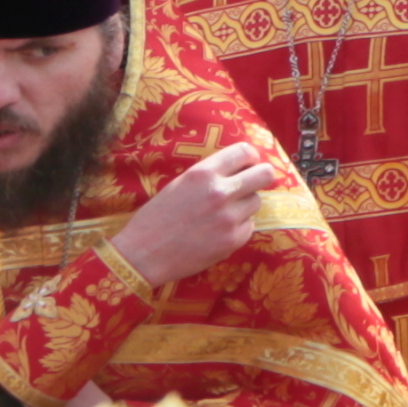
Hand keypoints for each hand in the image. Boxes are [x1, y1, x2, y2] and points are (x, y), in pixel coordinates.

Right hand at [114, 141, 277, 284]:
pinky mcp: (233, 240)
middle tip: (251, 184)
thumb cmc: (156, 218)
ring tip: (223, 213)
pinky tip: (218, 232)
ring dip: (245, 205)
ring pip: (257, 201)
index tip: (248, 164)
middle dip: (260, 177)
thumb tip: (240, 167)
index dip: (250, 157)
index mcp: (203, 173)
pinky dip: (239, 228)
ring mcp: (229, 218)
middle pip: (265, 174)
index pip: (245, 151)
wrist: (142, 255)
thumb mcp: (180, 184)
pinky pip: (249, 226)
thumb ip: (209, 174)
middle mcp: (220, 192)